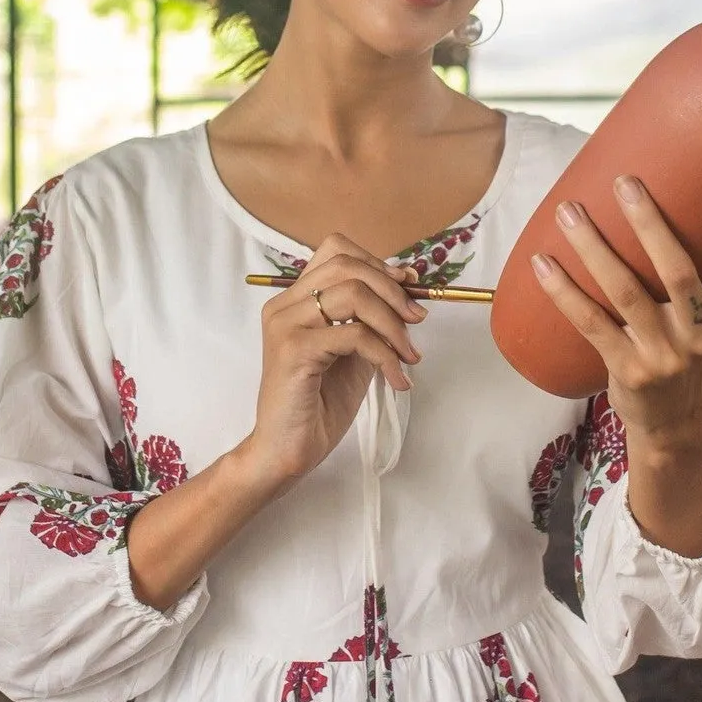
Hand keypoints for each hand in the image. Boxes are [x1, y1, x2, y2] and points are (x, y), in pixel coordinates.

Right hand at [237, 234, 425, 493]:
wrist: (289, 450)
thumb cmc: (319, 405)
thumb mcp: (355, 353)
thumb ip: (372, 320)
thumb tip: (409, 289)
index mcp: (295, 300)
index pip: (336, 251)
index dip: (378, 263)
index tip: (409, 288)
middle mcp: (284, 305)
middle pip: (346, 266)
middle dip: (392, 291)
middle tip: (417, 321)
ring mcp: (285, 325)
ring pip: (352, 295)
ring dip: (393, 323)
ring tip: (409, 356)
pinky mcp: (293, 350)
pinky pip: (353, 335)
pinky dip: (385, 354)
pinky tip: (397, 379)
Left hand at [531, 172, 701, 450]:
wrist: (676, 422)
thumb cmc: (691, 354)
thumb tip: (688, 203)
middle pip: (678, 270)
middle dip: (650, 223)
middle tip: (625, 182)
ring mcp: (665, 354)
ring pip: (626, 291)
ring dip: (593, 248)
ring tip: (569, 212)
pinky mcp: (629, 370)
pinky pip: (591, 324)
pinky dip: (564, 292)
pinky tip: (543, 264)